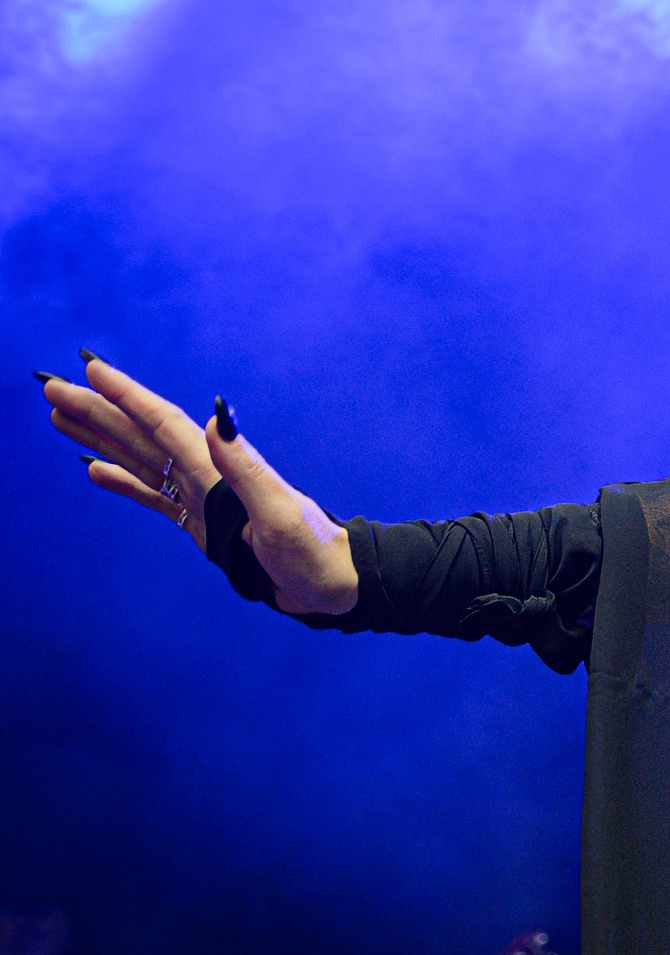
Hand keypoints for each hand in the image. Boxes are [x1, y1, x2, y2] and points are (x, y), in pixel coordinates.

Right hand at [37, 356, 358, 615]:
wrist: (333, 585)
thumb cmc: (313, 553)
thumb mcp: (279, 512)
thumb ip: (246, 468)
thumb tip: (218, 419)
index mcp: (220, 469)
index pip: (164, 423)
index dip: (127, 395)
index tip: (92, 369)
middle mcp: (208, 476)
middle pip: (142, 434)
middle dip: (99, 410)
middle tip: (52, 388)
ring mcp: (204, 499)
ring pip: (141, 459)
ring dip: (102, 437)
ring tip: (62, 417)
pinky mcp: (203, 524)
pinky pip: (154, 495)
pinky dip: (124, 480)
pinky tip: (96, 469)